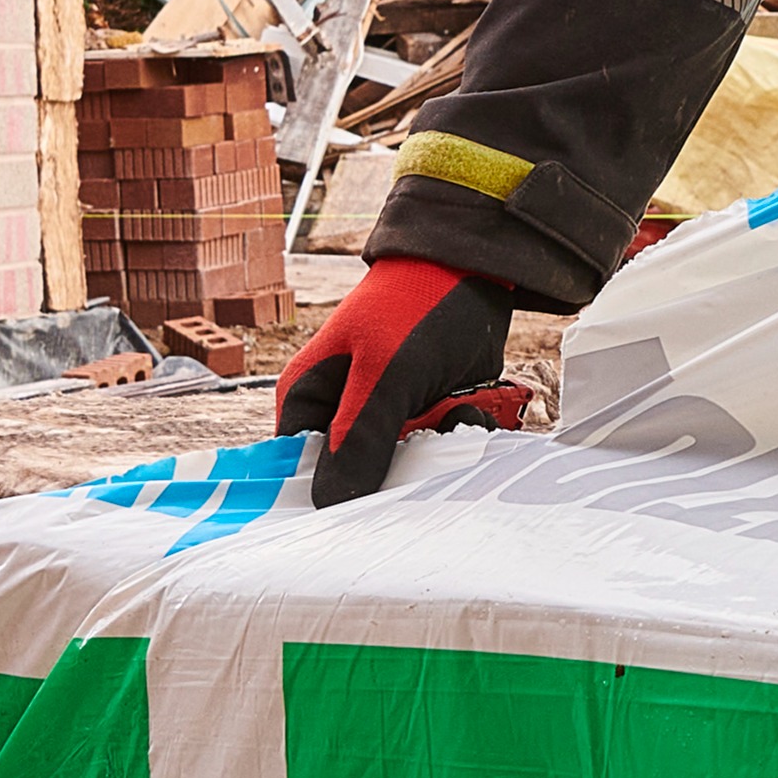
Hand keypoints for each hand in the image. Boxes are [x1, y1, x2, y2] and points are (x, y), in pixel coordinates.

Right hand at [274, 257, 530, 505]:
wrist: (475, 266)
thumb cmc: (414, 306)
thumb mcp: (384, 375)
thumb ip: (359, 440)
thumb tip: (328, 506)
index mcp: (308, 400)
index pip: (302, 473)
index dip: (331, 497)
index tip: (369, 510)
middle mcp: (342, 413)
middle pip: (362, 478)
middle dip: (402, 467)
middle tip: (427, 439)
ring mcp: (387, 416)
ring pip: (409, 467)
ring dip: (440, 447)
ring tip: (456, 409)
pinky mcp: (426, 416)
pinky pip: (441, 451)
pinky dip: (462, 434)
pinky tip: (472, 406)